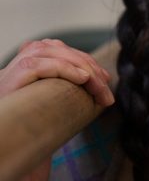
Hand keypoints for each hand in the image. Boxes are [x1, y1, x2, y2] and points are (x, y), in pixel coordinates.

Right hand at [0, 38, 114, 106]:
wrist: (3, 129)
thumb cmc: (25, 114)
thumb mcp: (49, 95)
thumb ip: (65, 84)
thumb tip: (99, 85)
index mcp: (36, 56)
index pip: (67, 52)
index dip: (89, 63)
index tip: (106, 81)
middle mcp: (29, 53)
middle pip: (66, 52)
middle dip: (92, 69)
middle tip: (106, 91)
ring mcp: (23, 60)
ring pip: (60, 55)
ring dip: (85, 70)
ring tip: (99, 87)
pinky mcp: (19, 71)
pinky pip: (47, 65)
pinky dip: (68, 70)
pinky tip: (84, 79)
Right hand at [0, 39, 114, 180]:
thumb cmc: (28, 164)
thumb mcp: (50, 124)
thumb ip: (62, 103)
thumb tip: (96, 92)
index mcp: (16, 83)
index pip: (45, 50)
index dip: (76, 57)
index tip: (101, 77)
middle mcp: (5, 79)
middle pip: (46, 48)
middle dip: (81, 60)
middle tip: (105, 82)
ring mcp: (2, 84)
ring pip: (41, 52)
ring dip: (76, 64)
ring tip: (98, 83)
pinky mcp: (4, 92)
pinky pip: (33, 67)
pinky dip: (62, 68)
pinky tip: (84, 80)